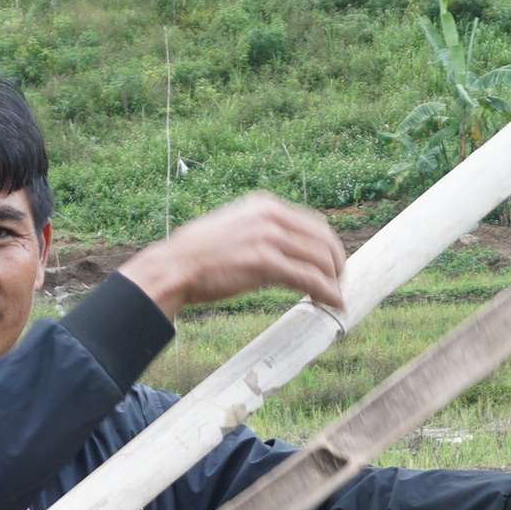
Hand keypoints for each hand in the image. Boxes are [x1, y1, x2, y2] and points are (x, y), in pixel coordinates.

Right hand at [120, 192, 347, 315]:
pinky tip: (333, 303)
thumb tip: (282, 250)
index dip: (329, 247)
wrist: (172, 268)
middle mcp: (270, 216)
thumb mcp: (234, 230)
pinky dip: (326, 292)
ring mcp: (267, 237)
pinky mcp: (264, 261)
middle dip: (336, 264)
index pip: (313, 224)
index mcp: (264, 205)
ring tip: (335, 298)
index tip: (332, 266)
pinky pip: (308, 278)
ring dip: (334, 281)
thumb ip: (260, 233)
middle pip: (323, 239)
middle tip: (337, 284)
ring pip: (319, 259)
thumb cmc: (198, 256)